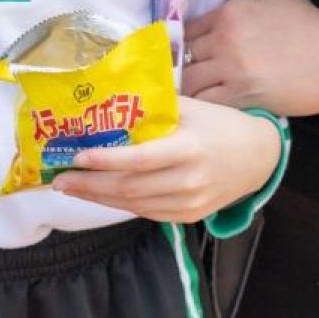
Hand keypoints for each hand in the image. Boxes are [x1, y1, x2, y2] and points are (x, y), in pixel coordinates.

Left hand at [53, 95, 281, 222]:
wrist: (258, 157)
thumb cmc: (221, 124)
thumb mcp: (192, 107)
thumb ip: (155, 107)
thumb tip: (112, 100)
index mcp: (189, 148)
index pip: (141, 158)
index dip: (107, 160)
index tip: (77, 156)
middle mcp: (188, 180)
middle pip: (130, 187)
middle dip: (90, 185)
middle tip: (59, 179)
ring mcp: (189, 203)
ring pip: (134, 205)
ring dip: (99, 198)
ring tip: (71, 188)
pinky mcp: (188, 217)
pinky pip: (147, 213)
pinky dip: (120, 205)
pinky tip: (101, 195)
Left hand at [183, 0, 318, 116]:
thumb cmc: (309, 25)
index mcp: (229, 12)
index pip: (186, 27)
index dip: (181, 40)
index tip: (180, 50)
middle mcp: (223, 39)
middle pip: (183, 54)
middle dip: (180, 65)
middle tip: (181, 75)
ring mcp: (231, 69)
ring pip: (188, 81)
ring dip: (186, 87)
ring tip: (187, 93)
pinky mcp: (241, 96)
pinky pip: (206, 104)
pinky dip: (200, 106)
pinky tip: (201, 109)